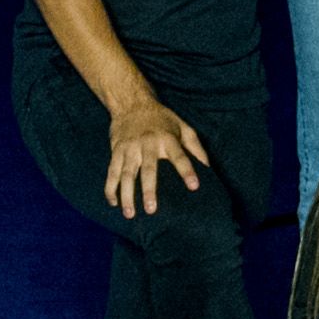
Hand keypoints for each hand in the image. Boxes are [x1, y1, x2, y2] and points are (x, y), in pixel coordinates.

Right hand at [103, 94, 208, 216]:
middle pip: (147, 170)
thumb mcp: (184, 127)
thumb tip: (208, 168)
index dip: (187, 171)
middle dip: (149, 190)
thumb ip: (196, 148)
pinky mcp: (116, 151)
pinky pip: (111, 172)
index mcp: (167, 139)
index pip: (180, 157)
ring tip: (130, 214)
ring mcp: (129, 148)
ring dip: (126, 195)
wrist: (132, 104)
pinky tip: (113, 202)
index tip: (194, 187)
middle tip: (152, 210)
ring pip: (125, 174)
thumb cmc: (163, 119)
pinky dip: (110, 188)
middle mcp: (147, 144)